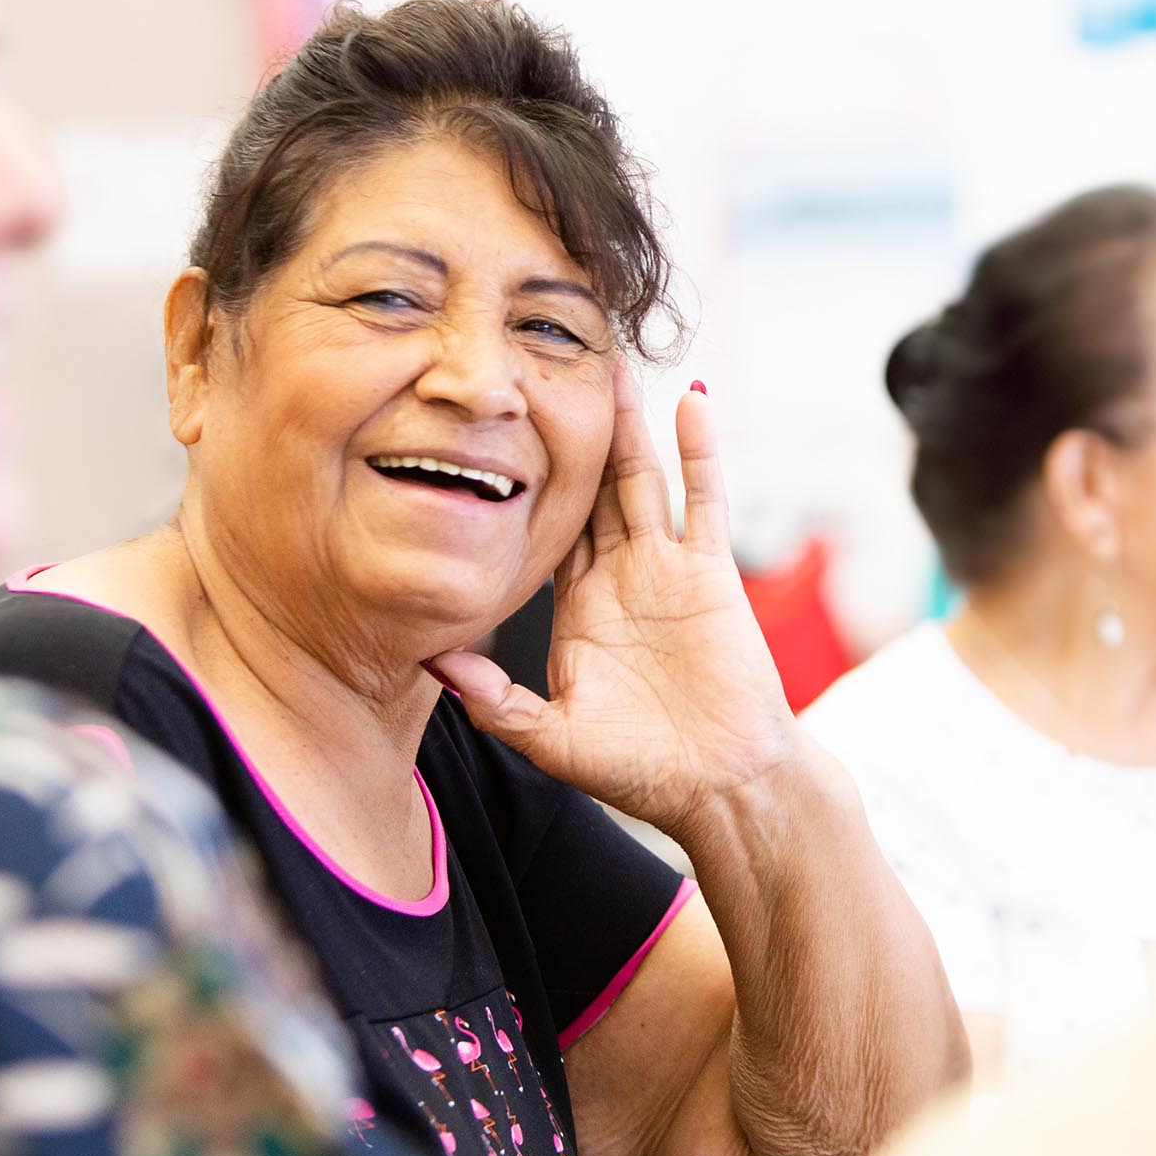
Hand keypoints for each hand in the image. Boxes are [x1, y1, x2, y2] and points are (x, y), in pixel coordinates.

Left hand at [428, 365, 797, 837]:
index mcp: (574, 611)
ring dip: (628, 426)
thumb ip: (495, 701)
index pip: (538, 529)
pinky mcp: (711, 571)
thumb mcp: (551, 738)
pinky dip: (700, 450)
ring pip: (641, 480)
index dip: (517, 481)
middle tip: (549, 369)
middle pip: (588, 489)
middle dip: (572, 433)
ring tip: (612, 366)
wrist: (723, 788)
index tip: (490, 429)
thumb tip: (432, 661)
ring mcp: (666, 568)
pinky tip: (691, 401)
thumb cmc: (642, 772)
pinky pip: (704, 499)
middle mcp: (617, 578)